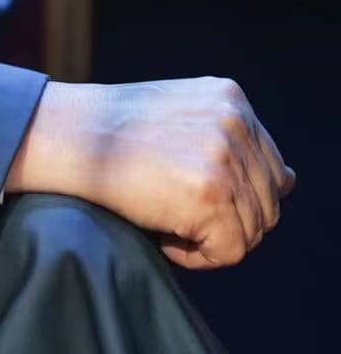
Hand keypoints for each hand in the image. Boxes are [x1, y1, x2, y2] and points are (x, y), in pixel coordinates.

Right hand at [4, 76, 295, 269]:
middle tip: (173, 212)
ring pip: (252, 232)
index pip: (269, 168)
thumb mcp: (179, 117)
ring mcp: (226, 155)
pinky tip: (162, 235)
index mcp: (231, 98)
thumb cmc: (108, 131)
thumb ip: (232, 142)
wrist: (62, 135)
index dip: (233, 195)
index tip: (186, 194)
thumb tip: (291, 182)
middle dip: (226, 220)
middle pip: (268, 203)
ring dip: (209, 239)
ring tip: (164, 220)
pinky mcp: (212, 193)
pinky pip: (230, 252)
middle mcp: (236, 120)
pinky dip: (196, 256)